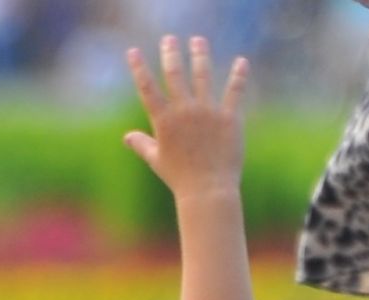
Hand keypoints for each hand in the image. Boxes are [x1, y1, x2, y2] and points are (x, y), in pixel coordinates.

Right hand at [124, 34, 247, 200]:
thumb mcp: (156, 160)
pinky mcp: (229, 118)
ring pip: (203, 75)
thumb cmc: (179, 178)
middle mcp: (184, 111)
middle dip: (170, 53)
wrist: (208, 191)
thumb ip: (142, 145)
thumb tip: (127, 137)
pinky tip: (241, 61)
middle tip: (169, 39)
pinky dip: (238, 75)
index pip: (147, 87)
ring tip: (198, 40)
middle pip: (174, 73)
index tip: (133, 51)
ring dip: (200, 55)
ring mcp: (208, 112)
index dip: (138, 68)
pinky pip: (234, 91)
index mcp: (164, 120)